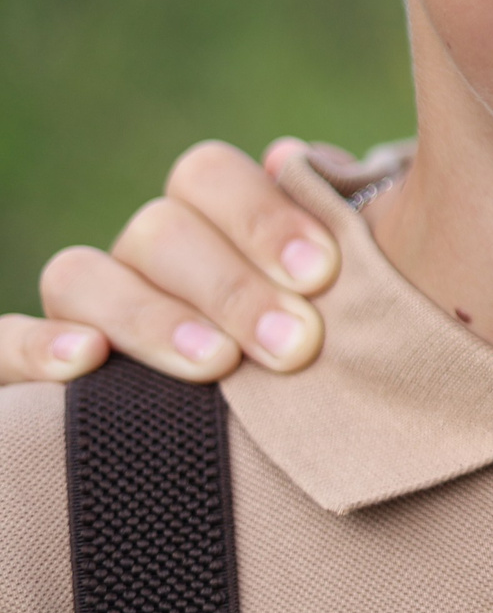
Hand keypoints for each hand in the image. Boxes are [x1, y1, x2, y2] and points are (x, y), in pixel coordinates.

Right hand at [0, 139, 342, 383]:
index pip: (209, 175)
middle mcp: (141, 256)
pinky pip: (2, 342)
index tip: (323, 273)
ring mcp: (82, 309)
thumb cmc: (330, 358)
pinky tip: (87, 361)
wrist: (254, 453)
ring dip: (152, 317)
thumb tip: (294, 159)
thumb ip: (332, 230)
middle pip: (158, 231)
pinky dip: (36, 346)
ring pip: (81, 275)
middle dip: (232, 287)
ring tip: (217, 364)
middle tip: (296, 344)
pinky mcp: (25, 370)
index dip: (263, 214)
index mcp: (210, 221)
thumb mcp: (338, 298)